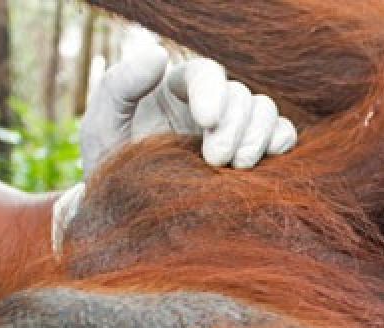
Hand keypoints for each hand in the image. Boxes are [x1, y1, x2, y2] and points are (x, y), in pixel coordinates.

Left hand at [80, 47, 296, 173]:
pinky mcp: (253, 156)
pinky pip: (282, 136)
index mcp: (177, 89)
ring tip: (238, 167)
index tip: (206, 120)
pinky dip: (281, 143)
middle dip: (234, 126)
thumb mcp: (101, 126)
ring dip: (258, 135)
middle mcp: (211, 105)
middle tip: (215, 159)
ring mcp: (235, 131)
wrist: (129, 218)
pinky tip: (261, 163)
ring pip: (266, 111)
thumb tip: (158, 53)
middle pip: (241, 95)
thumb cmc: (111, 170)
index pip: (208, 73)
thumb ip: (120, 85)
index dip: (213, 92)